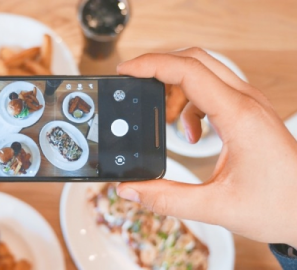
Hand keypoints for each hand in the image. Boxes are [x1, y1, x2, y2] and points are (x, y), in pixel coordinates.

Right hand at [117, 48, 296, 247]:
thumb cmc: (279, 206)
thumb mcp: (216, 207)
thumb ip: (167, 198)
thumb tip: (130, 189)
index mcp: (238, 117)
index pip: (188, 71)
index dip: (152, 65)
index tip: (126, 71)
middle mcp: (246, 102)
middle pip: (195, 60)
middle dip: (159, 67)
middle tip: (134, 84)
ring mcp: (249, 104)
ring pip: (204, 72)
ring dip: (175, 87)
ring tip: (163, 118)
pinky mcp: (248, 112)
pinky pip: (212, 90)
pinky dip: (190, 103)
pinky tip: (191, 133)